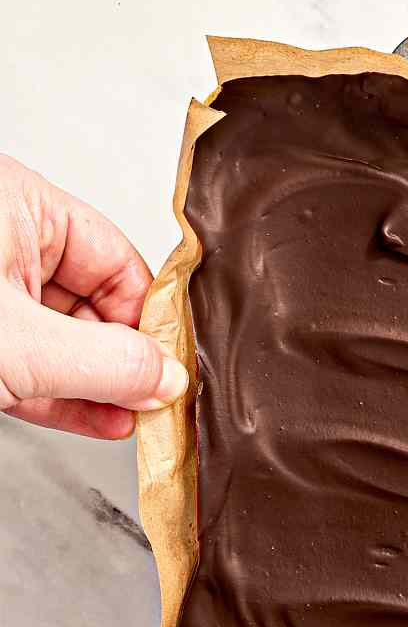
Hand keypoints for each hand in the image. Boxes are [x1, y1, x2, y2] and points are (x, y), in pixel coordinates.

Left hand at [0, 155, 188, 438]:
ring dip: (101, 386)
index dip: (150, 321)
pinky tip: (101, 420)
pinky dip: (67, 396)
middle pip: (95, 303)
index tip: (171, 368)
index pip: (115, 260)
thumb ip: (104, 363)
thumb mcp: (21, 344)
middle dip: (125, 361)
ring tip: (134, 419)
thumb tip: (164, 376)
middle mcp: (4, 240)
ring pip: (64, 340)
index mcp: (18, 206)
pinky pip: (33, 364)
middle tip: (156, 402)